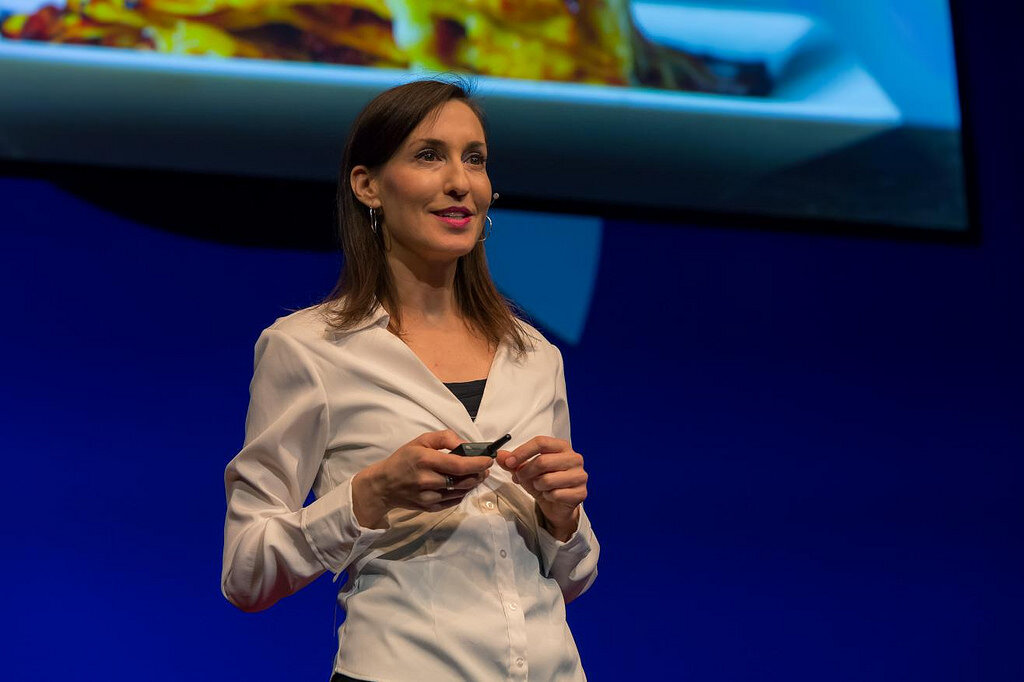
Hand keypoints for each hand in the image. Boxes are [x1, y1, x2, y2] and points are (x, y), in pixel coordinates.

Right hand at [353, 430, 492, 527]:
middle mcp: (427, 480)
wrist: (384, 485)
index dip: (478, 463)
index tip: (489, 459)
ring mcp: (428, 496)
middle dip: (479, 473)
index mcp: (426, 460)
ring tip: (476, 474)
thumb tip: (465, 444)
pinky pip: (453, 501)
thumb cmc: (403, 459)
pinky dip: (461, 492)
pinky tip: (462, 484)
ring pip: (461, 492)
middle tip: (484, 467)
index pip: (460, 465)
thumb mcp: (421, 440)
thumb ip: (445, 437)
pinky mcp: (429, 508)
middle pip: (464, 480)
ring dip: (472, 483)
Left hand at [496, 436, 586, 540]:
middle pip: (543, 461)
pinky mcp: (581, 492)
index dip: (522, 451)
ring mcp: (580, 475)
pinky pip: (555, 494)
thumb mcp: (525, 470)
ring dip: (537, 486)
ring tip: (539, 486)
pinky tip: (550, 495)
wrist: (557, 504)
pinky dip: (547, 496)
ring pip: (548, 480)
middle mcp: (574, 458)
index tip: (509, 461)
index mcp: (562, 447)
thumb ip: (512, 462)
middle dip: (526, 472)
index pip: (541, 442)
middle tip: (520, 478)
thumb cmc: (543, 482)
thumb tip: (499, 455)